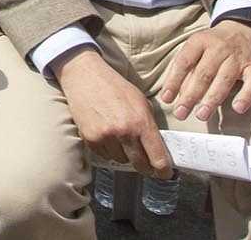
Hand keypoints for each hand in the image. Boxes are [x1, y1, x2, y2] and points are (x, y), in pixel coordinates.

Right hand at [57, 49, 172, 178]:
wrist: (85, 76)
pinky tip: (107, 135)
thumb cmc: (114, 86)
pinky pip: (105, 155)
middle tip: (146, 164)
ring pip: (121, 160)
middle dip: (145, 166)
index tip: (165, 174)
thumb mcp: (140, 101)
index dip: (164, 171)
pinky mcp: (91, 139)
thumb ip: (149, 124)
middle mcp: (124, 132)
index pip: (158, 158)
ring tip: (120, 138)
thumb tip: (158, 146)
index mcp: (141, 122)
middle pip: (140, 165)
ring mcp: (106, 137)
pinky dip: (108, 150)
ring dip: (124, 154)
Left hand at [159, 19, 250, 120]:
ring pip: (224, 80)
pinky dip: (246, 96)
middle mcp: (219, 48)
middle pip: (203, 74)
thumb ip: (185, 68)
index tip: (166, 99)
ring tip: (201, 114)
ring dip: (212, 99)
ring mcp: (238, 57)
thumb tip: (172, 94)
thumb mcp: (195, 47)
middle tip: (181, 113)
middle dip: (191, 96)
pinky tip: (238, 108)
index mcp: (200, 41)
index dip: (174, 81)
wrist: (241, 29)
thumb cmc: (212, 44)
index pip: (184, 62)